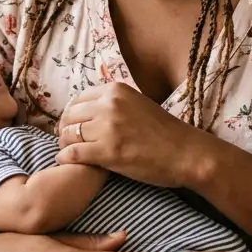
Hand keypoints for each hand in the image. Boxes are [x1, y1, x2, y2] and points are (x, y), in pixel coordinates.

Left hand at [57, 82, 211, 188]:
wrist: (186, 153)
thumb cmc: (165, 132)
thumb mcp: (137, 104)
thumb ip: (114, 103)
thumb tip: (86, 108)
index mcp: (115, 90)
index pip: (77, 99)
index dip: (71, 114)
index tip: (72, 125)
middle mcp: (109, 105)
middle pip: (69, 116)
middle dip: (65, 130)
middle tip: (67, 141)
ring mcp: (108, 128)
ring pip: (68, 135)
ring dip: (65, 144)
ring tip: (69, 151)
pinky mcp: (108, 152)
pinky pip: (73, 153)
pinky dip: (66, 158)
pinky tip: (68, 161)